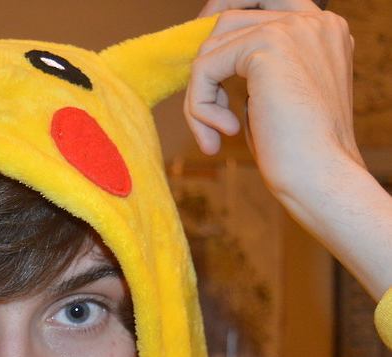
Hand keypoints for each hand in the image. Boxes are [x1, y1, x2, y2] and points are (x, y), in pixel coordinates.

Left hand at [186, 0, 361, 199]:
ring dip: (199, 97)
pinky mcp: (269, 46)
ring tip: (213, 136)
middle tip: (198, 110)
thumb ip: (253, 72)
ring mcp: (292, 28)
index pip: (262, 3)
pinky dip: (200, 106)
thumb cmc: (297, 153)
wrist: (321, 175)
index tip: (203, 65)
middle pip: (229, 20)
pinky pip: (205, 68)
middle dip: (204, 68)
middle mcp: (312, 20)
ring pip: (212, 46)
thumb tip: (208, 64)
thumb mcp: (274, 99)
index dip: (224, 21)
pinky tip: (223, 134)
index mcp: (321, 31)